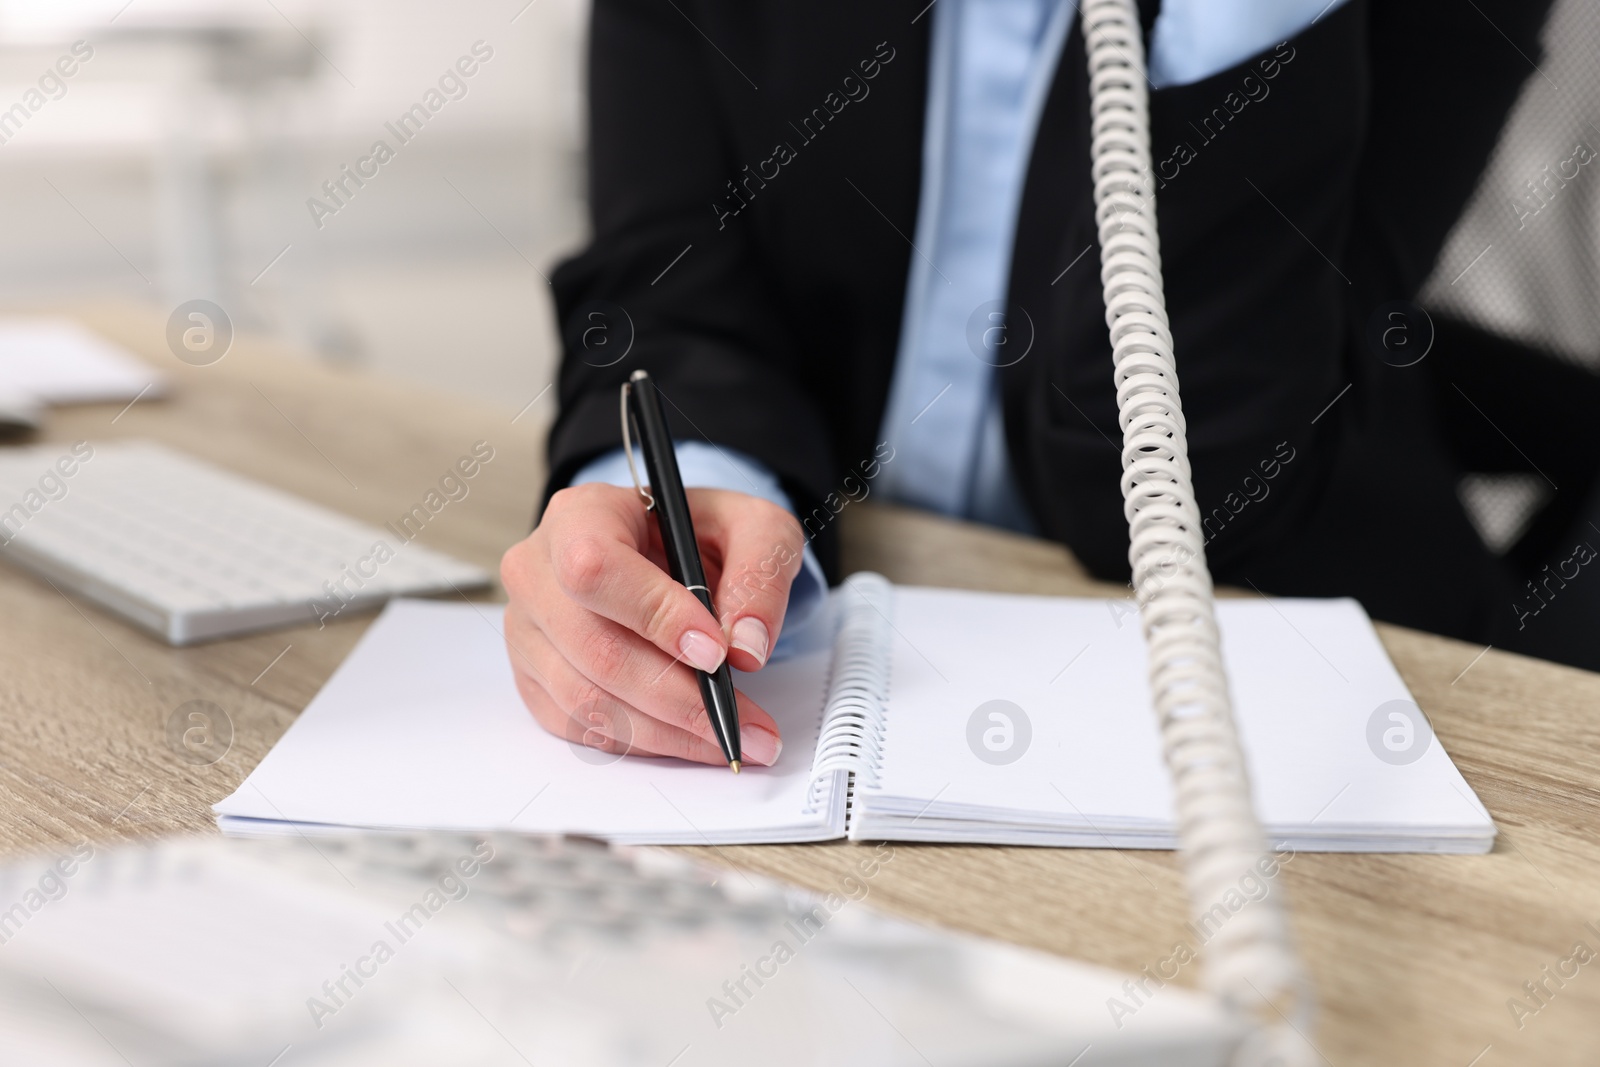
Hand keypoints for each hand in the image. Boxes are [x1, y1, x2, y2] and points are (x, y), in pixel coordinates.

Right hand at [501, 483, 805, 765]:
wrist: (668, 555)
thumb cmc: (700, 535)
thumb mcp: (752, 527)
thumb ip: (760, 572)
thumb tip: (746, 646)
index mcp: (581, 515)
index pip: (595, 568)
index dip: (655, 617)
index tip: (716, 653)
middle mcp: (538, 571)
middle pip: (594, 648)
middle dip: (679, 697)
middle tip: (743, 722)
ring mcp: (528, 631)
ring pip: (587, 700)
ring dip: (668, 731)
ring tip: (731, 738)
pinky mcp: (533, 679)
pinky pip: (581, 727)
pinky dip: (643, 742)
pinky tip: (690, 737)